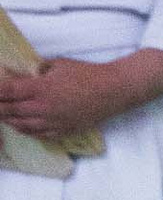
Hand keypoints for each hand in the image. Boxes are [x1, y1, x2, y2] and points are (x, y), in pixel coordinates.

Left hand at [0, 58, 118, 145]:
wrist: (113, 91)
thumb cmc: (88, 73)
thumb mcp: (60, 64)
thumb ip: (40, 69)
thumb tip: (26, 73)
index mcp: (42, 88)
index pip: (8, 91)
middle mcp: (44, 108)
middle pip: (10, 111)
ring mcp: (53, 122)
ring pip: (22, 125)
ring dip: (9, 120)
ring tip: (2, 116)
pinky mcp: (63, 131)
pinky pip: (38, 135)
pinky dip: (26, 131)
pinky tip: (21, 127)